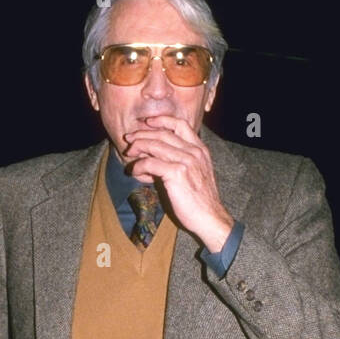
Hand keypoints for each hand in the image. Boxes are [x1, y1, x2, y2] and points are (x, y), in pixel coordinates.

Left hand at [121, 114, 233, 251]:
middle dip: (143, 134)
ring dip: (138, 147)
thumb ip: (180, 162)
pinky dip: (139, 166)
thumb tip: (155, 159)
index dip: (162, 120)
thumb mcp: (195, 174)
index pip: (180, 124)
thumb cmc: (201, 201)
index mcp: (200, 150)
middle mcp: (194, 152)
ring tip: (129, 153)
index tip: (147, 123)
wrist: (210, 218)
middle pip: (164, 133)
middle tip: (129, 139)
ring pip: (155, 145)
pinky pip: (151, 163)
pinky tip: (134, 171)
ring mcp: (186, 161)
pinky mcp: (177, 173)